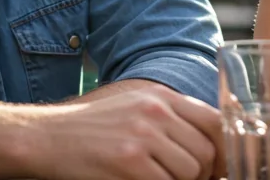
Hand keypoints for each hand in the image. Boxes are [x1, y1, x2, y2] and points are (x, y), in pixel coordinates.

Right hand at [22, 87, 222, 179]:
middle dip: (199, 174)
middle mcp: (156, 112)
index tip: (216, 168)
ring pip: (190, 172)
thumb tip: (210, 149)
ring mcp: (143, 136)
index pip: (215, 122)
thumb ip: (170, 120)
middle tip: (177, 179)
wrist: (47, 137)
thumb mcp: (135, 108)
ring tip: (152, 178)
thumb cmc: (92, 129)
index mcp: (160, 97)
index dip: (222, 150)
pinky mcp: (129, 162)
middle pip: (205, 152)